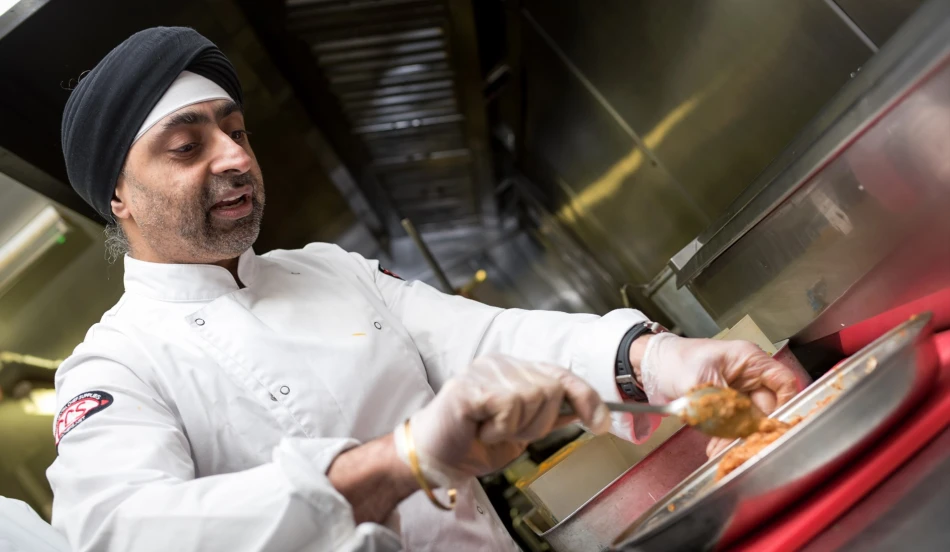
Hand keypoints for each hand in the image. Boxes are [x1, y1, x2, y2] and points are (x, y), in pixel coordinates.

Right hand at [394, 355, 610, 486]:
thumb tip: (591, 412)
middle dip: (538, 423)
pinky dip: (498, 429)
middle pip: (551, 390)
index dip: (586, 398)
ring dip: (515, 428)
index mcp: (516, 369)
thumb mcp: (524, 429)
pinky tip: (480, 430)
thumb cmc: (476, 442)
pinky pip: (507, 407)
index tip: (602, 425)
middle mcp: (502, 363)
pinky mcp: (469, 385)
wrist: (437, 457)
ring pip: (531, 398)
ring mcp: (484, 370)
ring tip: (491, 431)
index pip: (562, 375)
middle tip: (509, 433)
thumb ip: (552, 415)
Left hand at [637, 333, 802, 456]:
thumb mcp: (700, 382)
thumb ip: (724, 406)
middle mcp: (749, 375)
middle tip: (738, 448)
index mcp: (749, 360)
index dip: (785, 405)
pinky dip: (725, 438)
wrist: (650, 367)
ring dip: (736, 437)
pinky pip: (734, 424)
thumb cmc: (673, 361)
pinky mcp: (726, 404)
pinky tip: (714, 448)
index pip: (784, 383)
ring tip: (719, 451)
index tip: (773, 427)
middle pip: (767, 407)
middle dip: (752, 429)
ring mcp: (738, 390)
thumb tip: (742, 429)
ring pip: (749, 419)